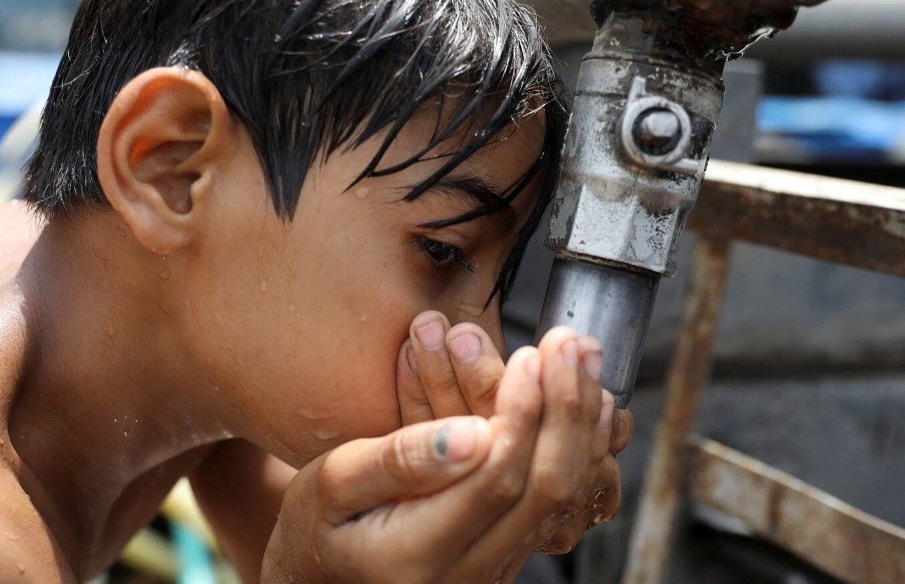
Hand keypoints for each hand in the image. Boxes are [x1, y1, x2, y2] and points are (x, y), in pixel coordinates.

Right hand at [263, 330, 609, 582]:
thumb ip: (399, 459)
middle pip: (545, 491)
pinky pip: (557, 507)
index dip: (523, 413)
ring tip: (587, 362)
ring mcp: (493, 573)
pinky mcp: (505, 561)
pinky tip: (586, 405)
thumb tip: (470, 432)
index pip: (497, 479)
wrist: (321, 581)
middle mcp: (468, 574)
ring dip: (581, 425)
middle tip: (572, 344)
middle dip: (566, 410)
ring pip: (561, 501)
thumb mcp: (331, 484)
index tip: (531, 356)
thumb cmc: (317, 527)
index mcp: (420, 553)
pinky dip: (577, 450)